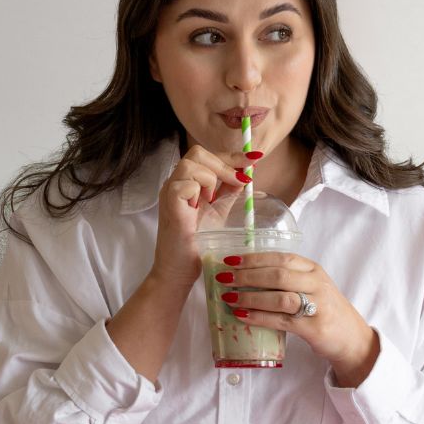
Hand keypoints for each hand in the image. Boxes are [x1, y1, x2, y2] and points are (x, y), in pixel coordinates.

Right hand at [149, 144, 250, 288]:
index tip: (254, 158)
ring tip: (211, 202)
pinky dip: (199, 192)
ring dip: (210, 180)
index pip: (207, 156)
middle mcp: (175, 183)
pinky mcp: (169, 204)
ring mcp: (169, 192)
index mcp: (186, 182)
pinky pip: (186, 184)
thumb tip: (244, 175)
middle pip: (198, 152)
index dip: (231, 155)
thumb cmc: (195, 245)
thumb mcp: (217, 213)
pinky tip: (200, 209)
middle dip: (225, 164)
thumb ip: (228, 193)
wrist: (179, 271)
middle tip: (241, 182)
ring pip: (192, 164)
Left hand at [217, 252, 379, 386]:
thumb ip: (288, 280)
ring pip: (279, 297)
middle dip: (247, 275)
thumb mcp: (312, 288)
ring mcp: (317, 306)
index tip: (231, 259)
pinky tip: (242, 316)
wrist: (352, 338)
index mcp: (314, 270)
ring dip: (250, 297)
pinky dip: (259, 317)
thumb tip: (248, 277)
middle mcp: (317, 284)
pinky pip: (281, 320)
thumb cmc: (326, 312)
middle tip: (225, 278)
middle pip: (278, 275)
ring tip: (229, 298)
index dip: (254, 258)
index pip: (281, 257)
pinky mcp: (313, 328)